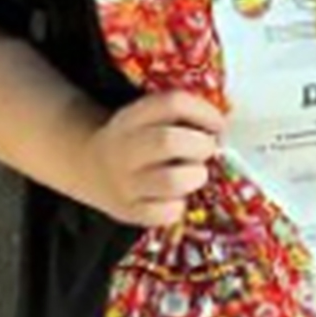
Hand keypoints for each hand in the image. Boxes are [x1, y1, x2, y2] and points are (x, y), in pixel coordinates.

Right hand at [81, 90, 225, 226]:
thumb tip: (224, 128)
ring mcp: (125, 183)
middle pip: (170, 142)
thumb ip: (183, 115)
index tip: (219, 125)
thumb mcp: (150, 116)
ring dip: (195, 176)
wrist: (91, 167)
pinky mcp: (128, 212)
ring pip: (171, 181)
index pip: (173, 104)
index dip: (205, 112)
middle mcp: (125, 148)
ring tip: (195, 174)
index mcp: (133, 117)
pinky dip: (179, 205)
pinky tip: (176, 196)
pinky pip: (166, 212)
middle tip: (207, 150)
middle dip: (201, 146)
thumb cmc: (139, 138)